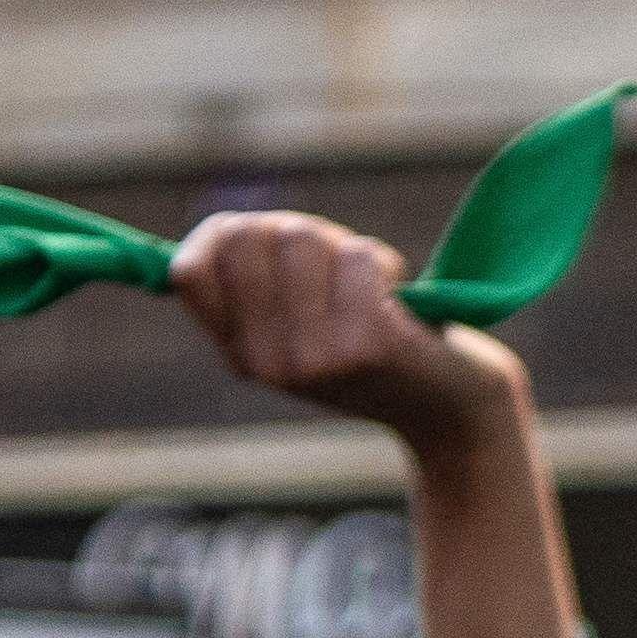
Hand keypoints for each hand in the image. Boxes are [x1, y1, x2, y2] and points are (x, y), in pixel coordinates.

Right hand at [168, 210, 530, 462]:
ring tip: (366, 291)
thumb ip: (251, 277)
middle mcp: (262, 363)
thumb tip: (208, 240)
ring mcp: (309, 359)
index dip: (232, 237)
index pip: (189, 268)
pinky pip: (356, 257)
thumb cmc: (369, 340)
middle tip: (335, 275)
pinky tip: (394, 302)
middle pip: (246, 238)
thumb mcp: (296, 316)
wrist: (446, 403)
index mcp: (237, 353)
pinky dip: (381, 262)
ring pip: (300, 239)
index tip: (279, 258)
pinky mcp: (363, 347)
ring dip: (342, 247)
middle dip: (297, 234)